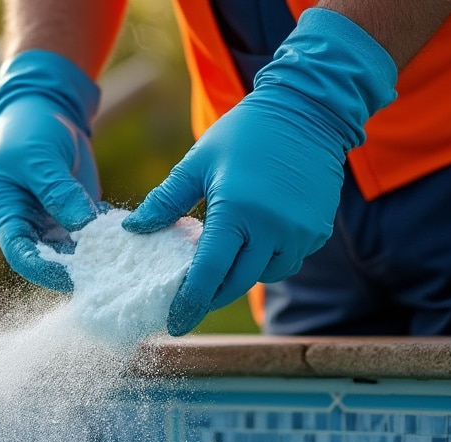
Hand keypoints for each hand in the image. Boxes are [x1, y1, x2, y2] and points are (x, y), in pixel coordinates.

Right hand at [0, 51, 102, 292]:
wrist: (45, 106)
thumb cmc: (30, 128)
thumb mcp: (40, 158)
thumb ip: (59, 192)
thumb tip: (84, 227)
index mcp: (4, 213)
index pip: (19, 253)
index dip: (43, 269)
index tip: (71, 276)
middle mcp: (26, 224)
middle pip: (47, 259)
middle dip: (74, 270)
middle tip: (105, 276)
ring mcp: (51, 221)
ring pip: (73, 251)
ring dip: (95, 256)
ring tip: (123, 261)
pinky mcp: (74, 213)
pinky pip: (92, 233)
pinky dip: (109, 237)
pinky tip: (130, 238)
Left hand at [122, 8, 396, 335]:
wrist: (308, 109)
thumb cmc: (246, 131)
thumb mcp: (198, 163)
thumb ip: (166, 201)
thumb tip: (133, 229)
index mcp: (238, 212)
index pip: (208, 273)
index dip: (189, 303)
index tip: (173, 324)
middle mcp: (273, 229)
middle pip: (235, 283)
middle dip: (210, 298)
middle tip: (187, 304)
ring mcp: (300, 232)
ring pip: (262, 276)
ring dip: (238, 278)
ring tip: (218, 268)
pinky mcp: (317, 231)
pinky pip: (286, 261)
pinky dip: (265, 262)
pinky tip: (249, 247)